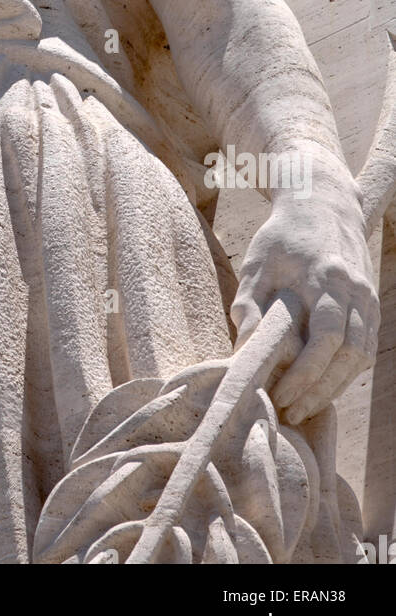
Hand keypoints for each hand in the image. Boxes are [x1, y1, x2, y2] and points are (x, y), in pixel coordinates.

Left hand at [230, 157, 378, 425]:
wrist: (323, 203)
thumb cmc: (282, 236)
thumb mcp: (257, 261)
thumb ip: (250, 302)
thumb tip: (244, 346)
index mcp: (326, 276)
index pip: (325, 337)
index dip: (305, 373)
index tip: (280, 394)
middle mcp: (354, 289)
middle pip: (347, 353)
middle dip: (320, 389)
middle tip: (291, 412)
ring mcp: (367, 297)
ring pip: (361, 355)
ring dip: (334, 386)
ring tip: (304, 407)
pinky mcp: (371, 303)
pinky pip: (365, 347)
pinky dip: (346, 371)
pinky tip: (323, 386)